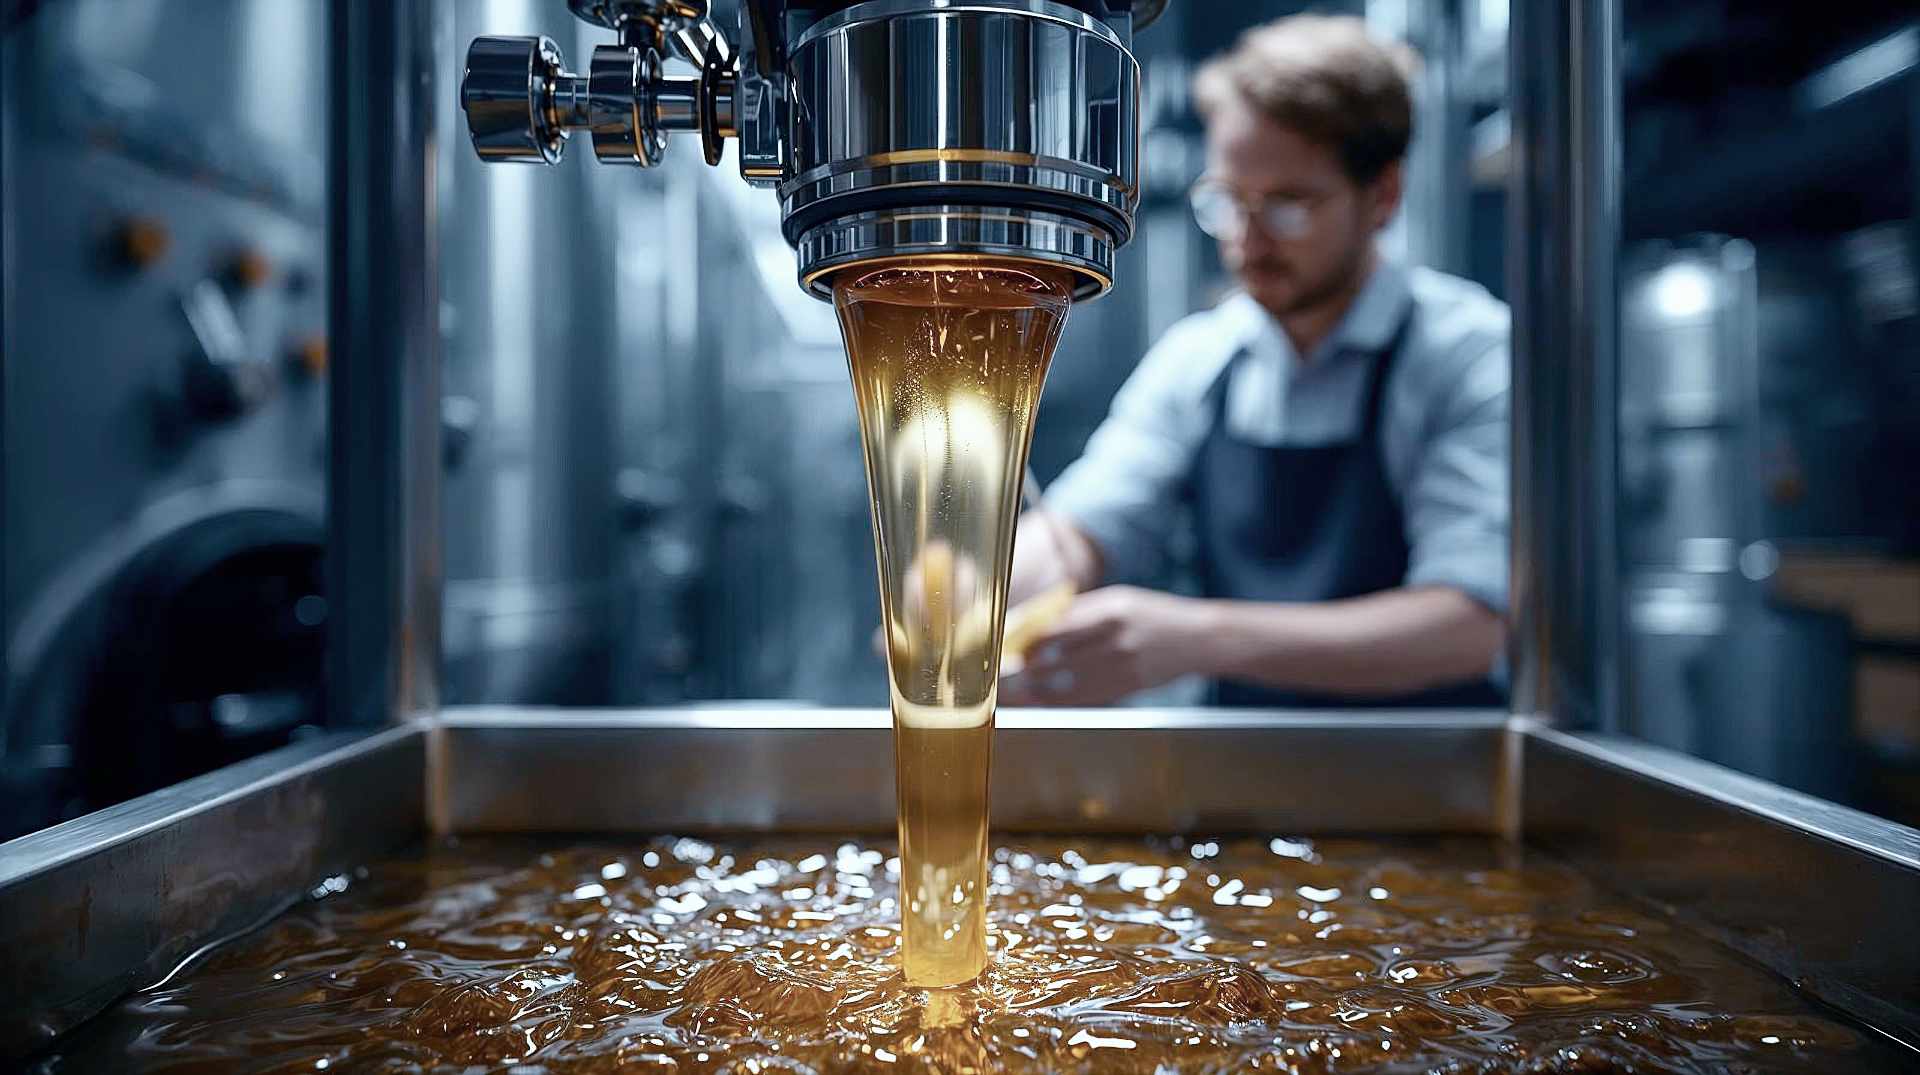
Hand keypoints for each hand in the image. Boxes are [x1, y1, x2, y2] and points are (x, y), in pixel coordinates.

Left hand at [999, 586, 1212, 706]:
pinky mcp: (1128, 687)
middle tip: (1002, 671)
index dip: (1025, 639)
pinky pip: (1084, 697)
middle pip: (1056, 657)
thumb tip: (1034, 623)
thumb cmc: (1151, 613)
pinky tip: (1040, 699)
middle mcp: (1115, 638)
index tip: (1005, 644)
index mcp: (1109, 609)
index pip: (1055, 626)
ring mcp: (1123, 666)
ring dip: (1035, 688)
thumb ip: (1078, 611)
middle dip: (1024, 666)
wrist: (1198, 638)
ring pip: (1066, 682)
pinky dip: (1057, 699)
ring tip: (1014, 690)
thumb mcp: (1117, 600)